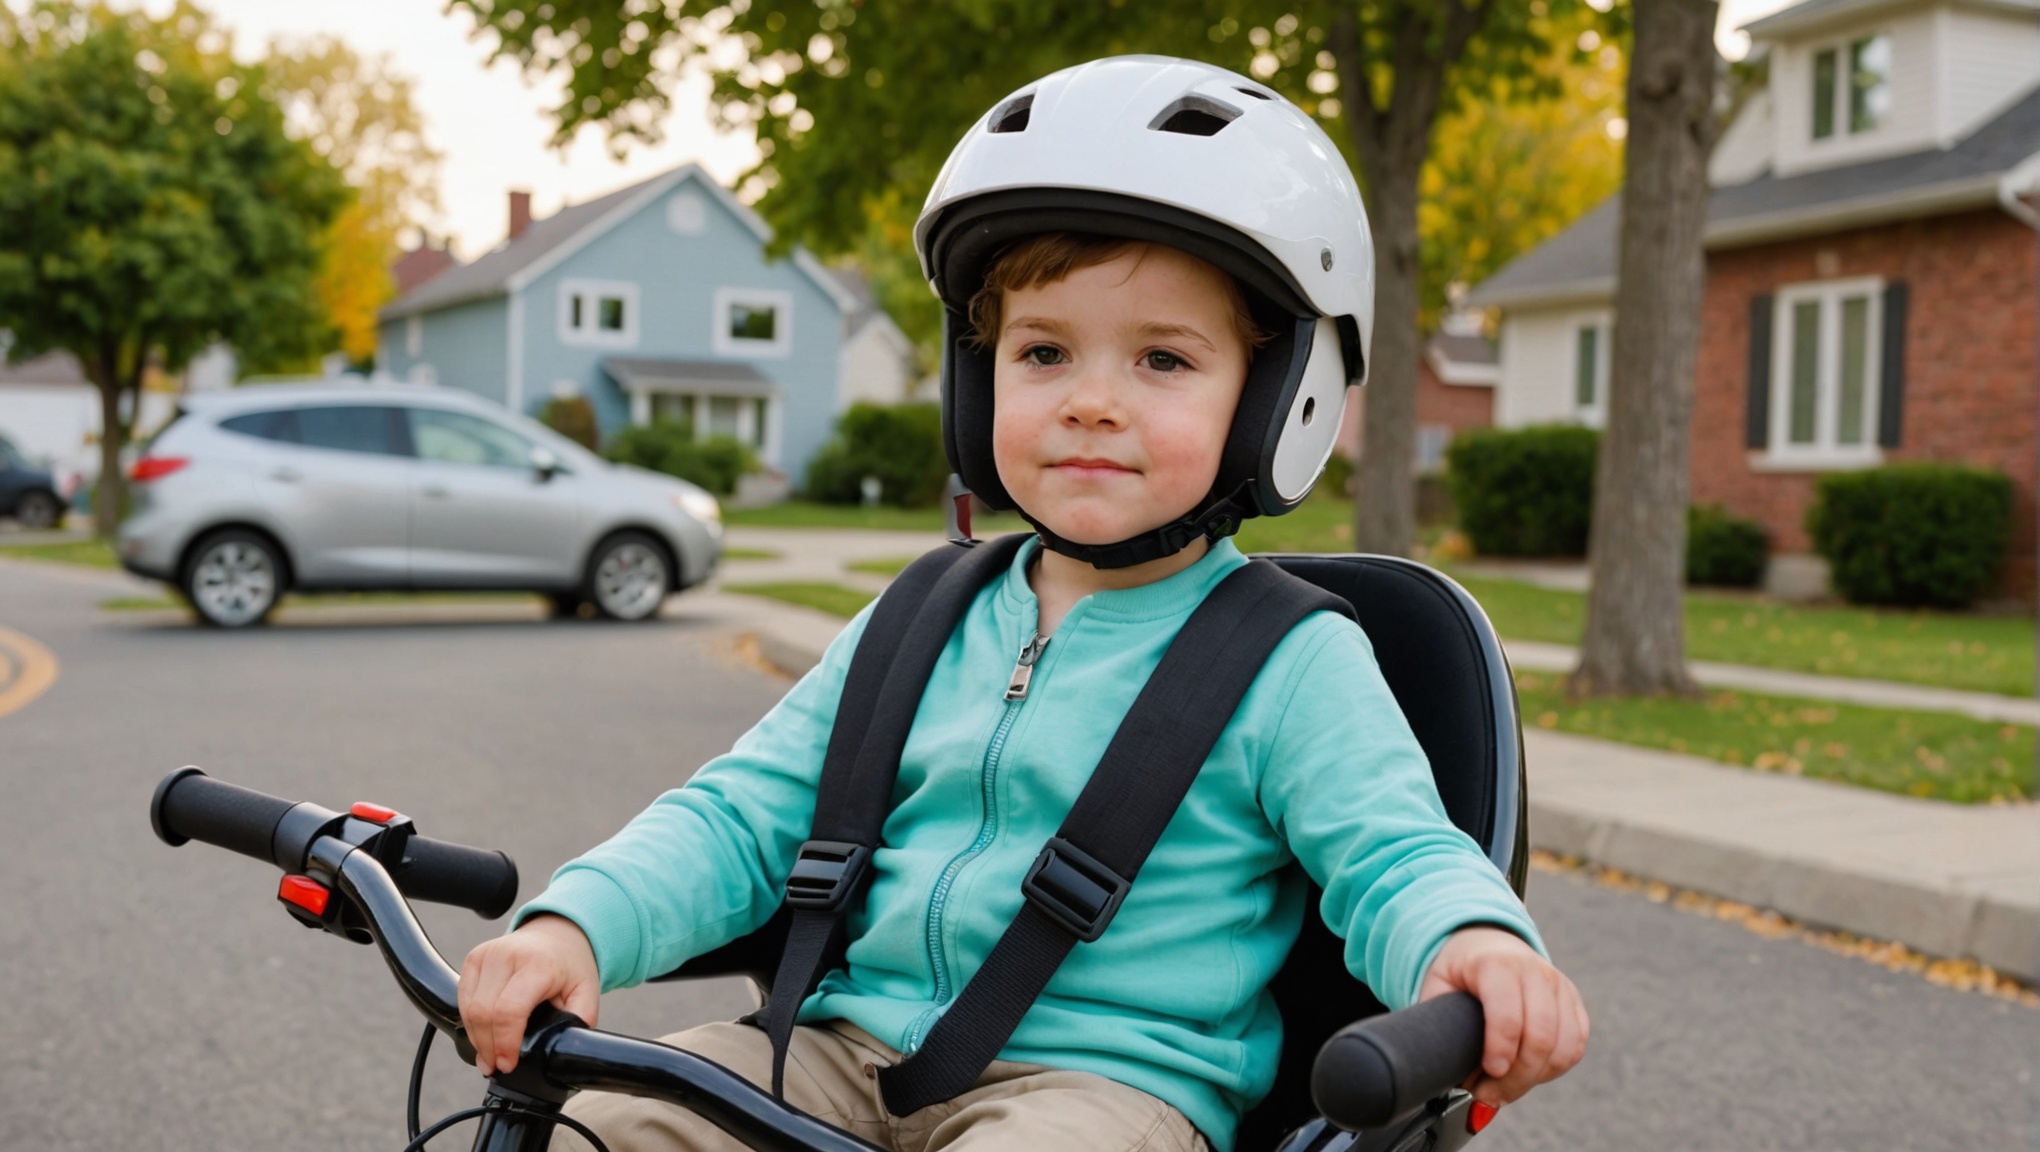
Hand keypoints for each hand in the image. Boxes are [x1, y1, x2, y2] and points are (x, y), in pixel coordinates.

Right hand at [458, 914, 600, 1074]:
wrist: (557, 935)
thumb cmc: (570, 967)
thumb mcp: (586, 992)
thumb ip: (577, 1021)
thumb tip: (561, 1051)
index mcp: (539, 964)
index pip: (509, 1011)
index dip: (504, 1044)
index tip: (507, 1065)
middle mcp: (508, 955)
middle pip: (484, 1014)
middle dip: (488, 1048)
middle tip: (498, 1067)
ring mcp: (486, 954)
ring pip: (469, 1009)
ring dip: (477, 1039)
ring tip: (491, 1056)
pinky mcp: (473, 958)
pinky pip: (463, 1000)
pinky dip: (470, 1023)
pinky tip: (484, 1035)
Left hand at [1419, 926, 1587, 1110]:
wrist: (1488, 942)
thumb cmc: (1459, 970)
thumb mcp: (1438, 985)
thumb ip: (1437, 1022)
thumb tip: (1440, 1071)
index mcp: (1496, 964)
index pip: (1507, 1014)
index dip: (1500, 1051)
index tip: (1486, 1075)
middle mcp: (1534, 971)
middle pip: (1540, 1037)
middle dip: (1516, 1077)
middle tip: (1489, 1095)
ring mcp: (1559, 985)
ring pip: (1563, 1047)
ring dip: (1534, 1078)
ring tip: (1503, 1088)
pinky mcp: (1573, 1001)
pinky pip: (1575, 1046)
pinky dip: (1554, 1069)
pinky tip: (1527, 1073)